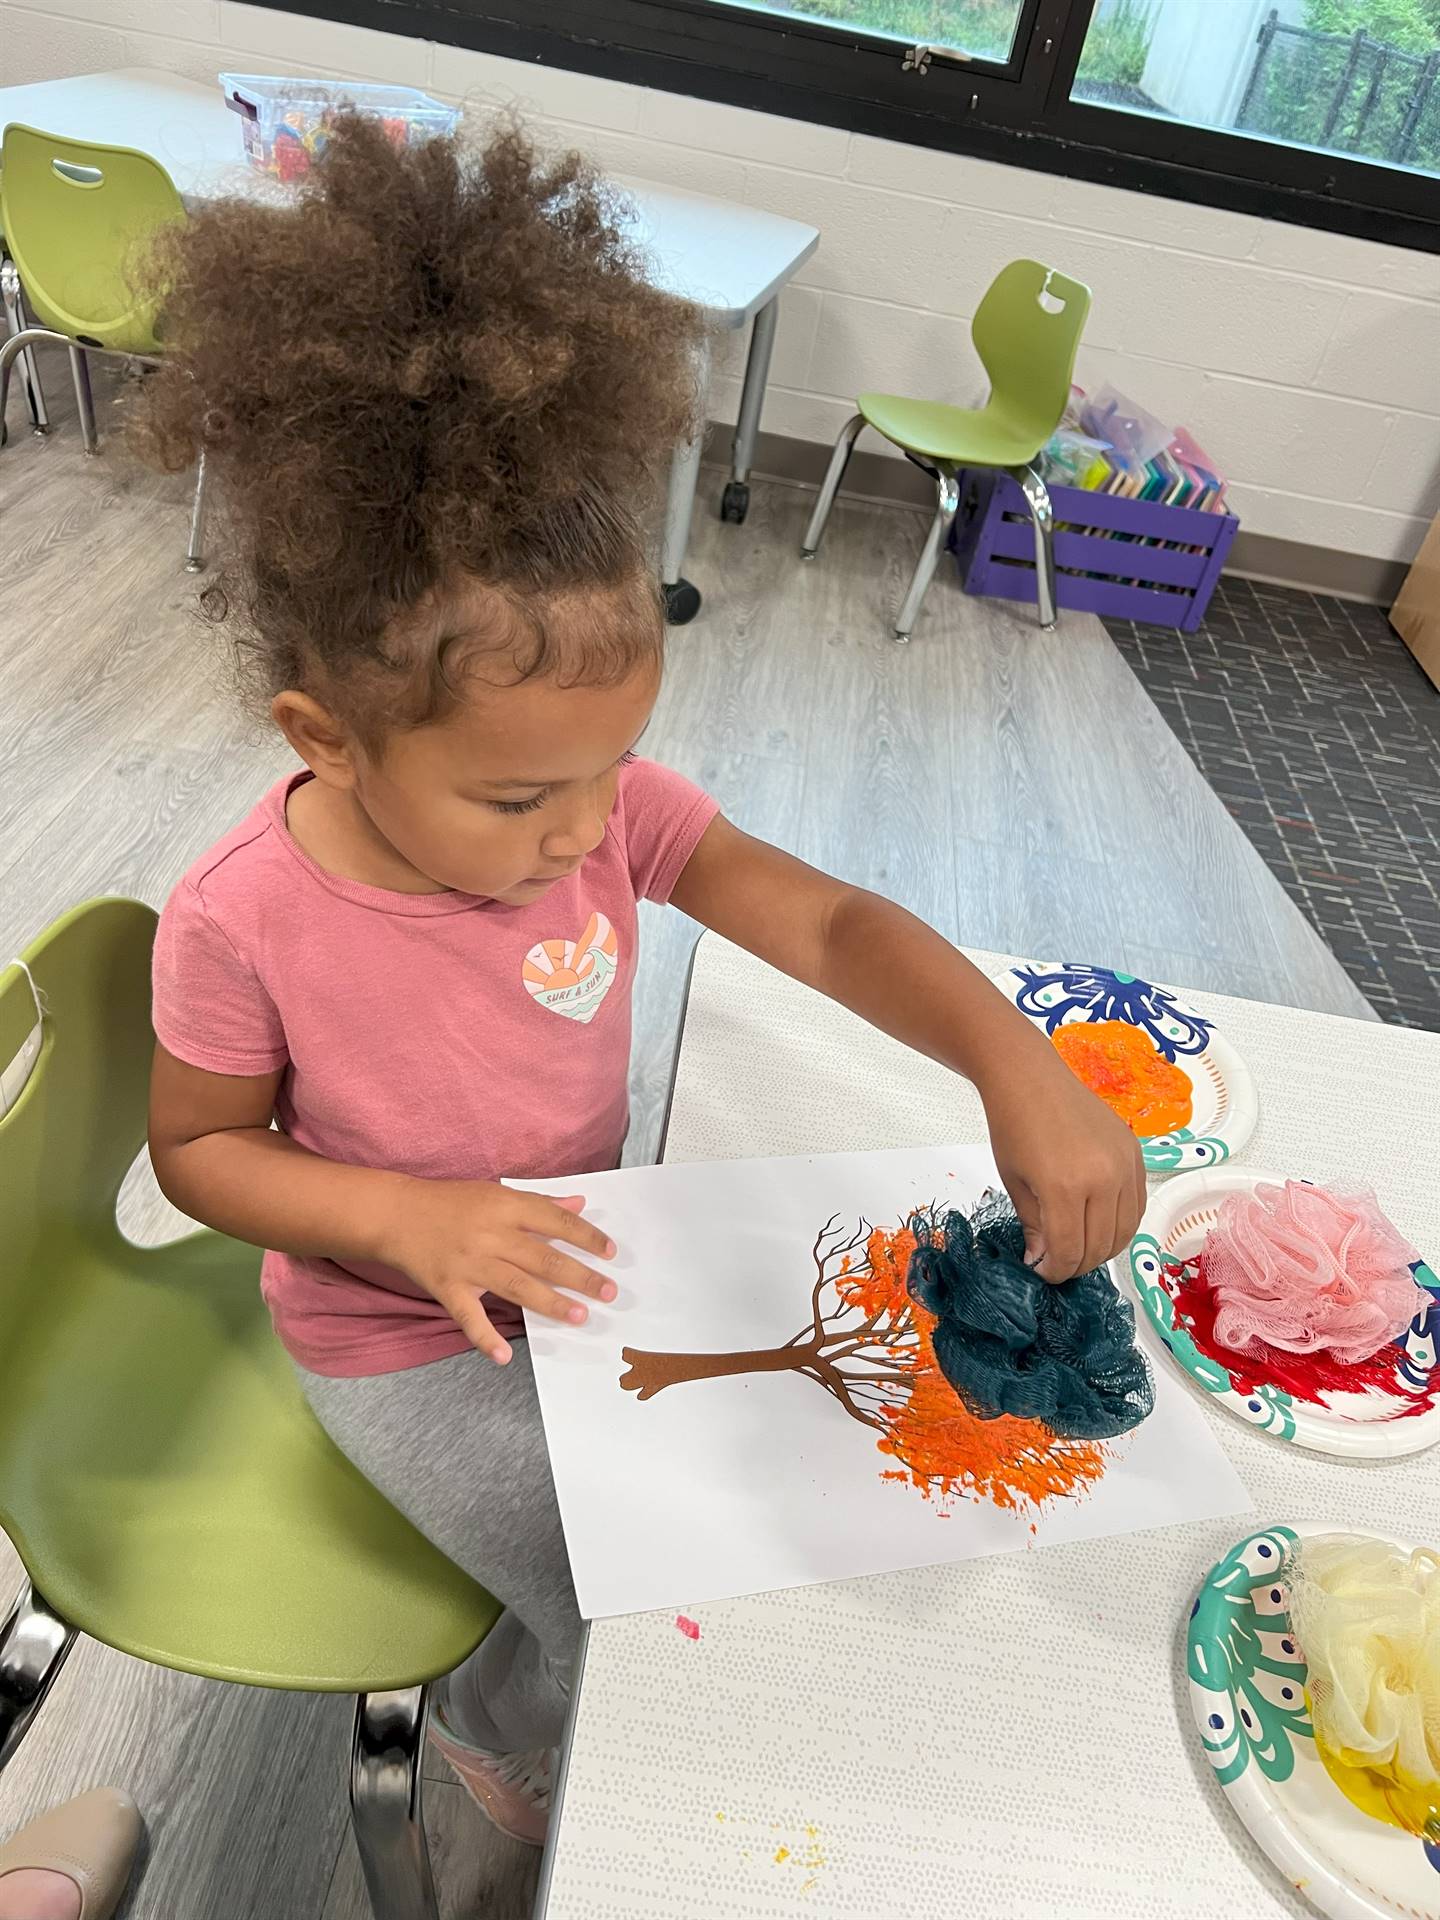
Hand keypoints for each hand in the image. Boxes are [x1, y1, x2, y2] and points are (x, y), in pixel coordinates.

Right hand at [379, 1180, 616, 1363]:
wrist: (396, 1214)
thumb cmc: (450, 1202)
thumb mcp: (496, 1193)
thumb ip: (538, 1203)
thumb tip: (578, 1205)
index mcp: (505, 1207)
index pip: (556, 1221)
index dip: (586, 1237)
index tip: (610, 1252)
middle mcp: (491, 1235)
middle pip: (543, 1258)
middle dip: (580, 1276)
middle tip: (608, 1292)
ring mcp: (469, 1264)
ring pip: (517, 1286)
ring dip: (550, 1303)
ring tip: (579, 1316)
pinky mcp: (448, 1288)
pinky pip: (469, 1317)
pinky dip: (485, 1338)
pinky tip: (504, 1356)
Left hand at [980, 1050, 1146, 1282]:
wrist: (1029, 1077)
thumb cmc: (1012, 1124)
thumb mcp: (1014, 1182)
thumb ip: (1034, 1227)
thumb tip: (1043, 1261)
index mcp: (1064, 1187)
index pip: (1070, 1251)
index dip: (1055, 1270)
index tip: (1043, 1271)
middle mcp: (1103, 1178)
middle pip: (1101, 1246)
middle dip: (1077, 1264)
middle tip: (1058, 1262)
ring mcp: (1125, 1165)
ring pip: (1125, 1231)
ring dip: (1102, 1248)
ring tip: (1078, 1247)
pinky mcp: (1136, 1153)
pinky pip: (1137, 1204)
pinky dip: (1121, 1223)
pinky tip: (1099, 1224)